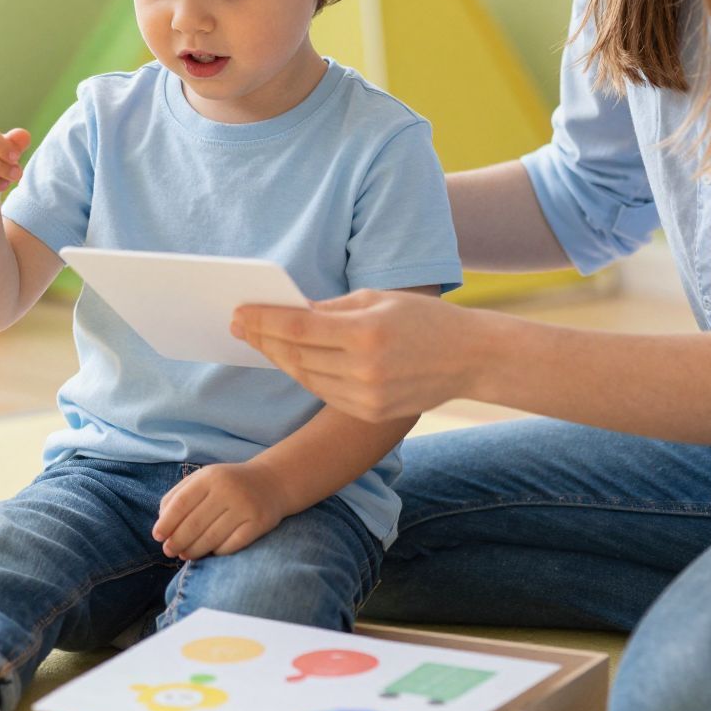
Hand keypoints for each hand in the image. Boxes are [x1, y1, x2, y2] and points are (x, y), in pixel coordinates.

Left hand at [153, 462, 288, 559]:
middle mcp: (228, 490)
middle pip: (194, 524)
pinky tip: (211, 551)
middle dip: (177, 541)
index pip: (181, 503)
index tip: (157, 536)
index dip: (166, 522)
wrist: (272, 482)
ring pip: (211, 538)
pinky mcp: (259, 523)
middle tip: (169, 551)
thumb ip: (178, 496)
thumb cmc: (228, 483)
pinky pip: (231, 546)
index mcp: (211, 476)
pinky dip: (216, 552)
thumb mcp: (204, 479)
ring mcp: (245, 507)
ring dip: (193, 551)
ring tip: (185, 554)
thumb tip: (161, 523)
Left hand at [231, 289, 482, 421]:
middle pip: (296, 354)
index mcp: (366, 333)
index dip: (264, 319)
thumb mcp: (380, 299)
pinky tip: (291, 360)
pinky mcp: (370, 412)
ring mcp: (367, 396)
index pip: (298, 327)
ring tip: (260, 340)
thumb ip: (334, 307)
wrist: (471, 358)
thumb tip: (291, 312)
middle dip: (263, 338)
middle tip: (239, 325)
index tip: (239, 311)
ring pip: (306, 377)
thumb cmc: (424, 319)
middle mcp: (364, 368)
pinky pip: (325, 393)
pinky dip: (305, 374)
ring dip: (279, 358)